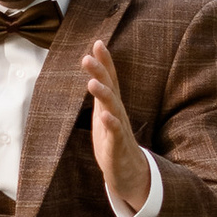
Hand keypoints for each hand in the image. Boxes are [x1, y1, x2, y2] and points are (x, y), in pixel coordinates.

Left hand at [81, 37, 149, 216]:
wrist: (128, 173)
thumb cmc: (113, 142)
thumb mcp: (104, 115)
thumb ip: (101, 96)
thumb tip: (93, 75)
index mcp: (111, 105)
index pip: (110, 79)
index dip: (105, 62)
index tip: (98, 42)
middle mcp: (117, 113)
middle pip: (110, 89)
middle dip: (100, 72)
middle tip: (88, 57)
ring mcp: (119, 129)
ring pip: (113, 109)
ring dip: (103, 95)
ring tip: (92, 83)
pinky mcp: (118, 147)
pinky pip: (116, 134)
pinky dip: (111, 124)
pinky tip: (105, 116)